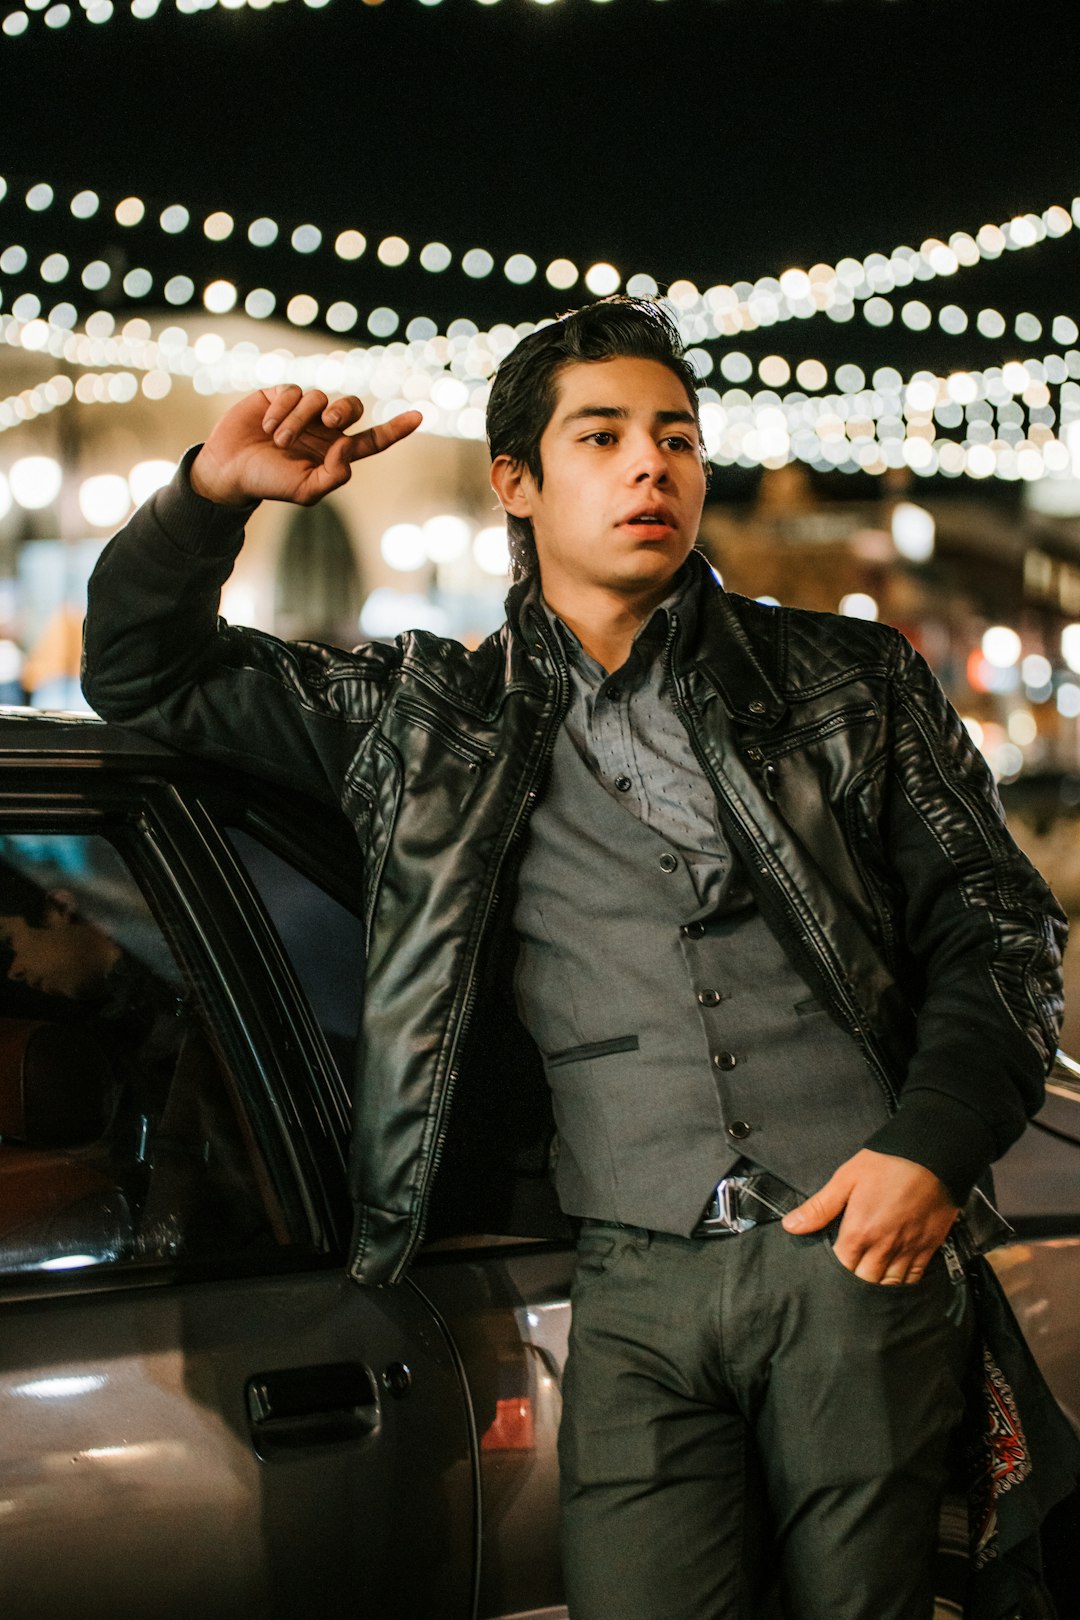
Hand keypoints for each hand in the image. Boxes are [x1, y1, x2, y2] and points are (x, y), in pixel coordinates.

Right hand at [190, 386, 421, 507]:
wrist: (230, 470)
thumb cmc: (269, 483)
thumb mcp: (305, 490)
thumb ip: (333, 475)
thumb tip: (349, 448)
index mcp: (335, 452)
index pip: (373, 440)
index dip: (395, 430)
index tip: (419, 417)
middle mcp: (323, 429)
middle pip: (350, 407)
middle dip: (344, 410)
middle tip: (330, 422)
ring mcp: (302, 410)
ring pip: (318, 399)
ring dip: (298, 420)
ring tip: (278, 439)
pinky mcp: (279, 395)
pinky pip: (293, 391)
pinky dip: (281, 409)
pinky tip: (266, 424)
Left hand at [780, 1148, 958, 1284]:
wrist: (931, 1156)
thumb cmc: (886, 1164)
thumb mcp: (846, 1178)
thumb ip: (819, 1207)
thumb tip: (791, 1226)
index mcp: (859, 1231)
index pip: (841, 1267)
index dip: (834, 1268)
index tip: (832, 1262)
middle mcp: (883, 1246)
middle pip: (864, 1281)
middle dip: (854, 1279)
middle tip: (850, 1269)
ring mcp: (907, 1249)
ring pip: (889, 1284)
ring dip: (877, 1282)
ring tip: (870, 1275)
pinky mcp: (928, 1248)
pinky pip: (913, 1278)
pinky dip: (902, 1282)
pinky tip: (894, 1276)